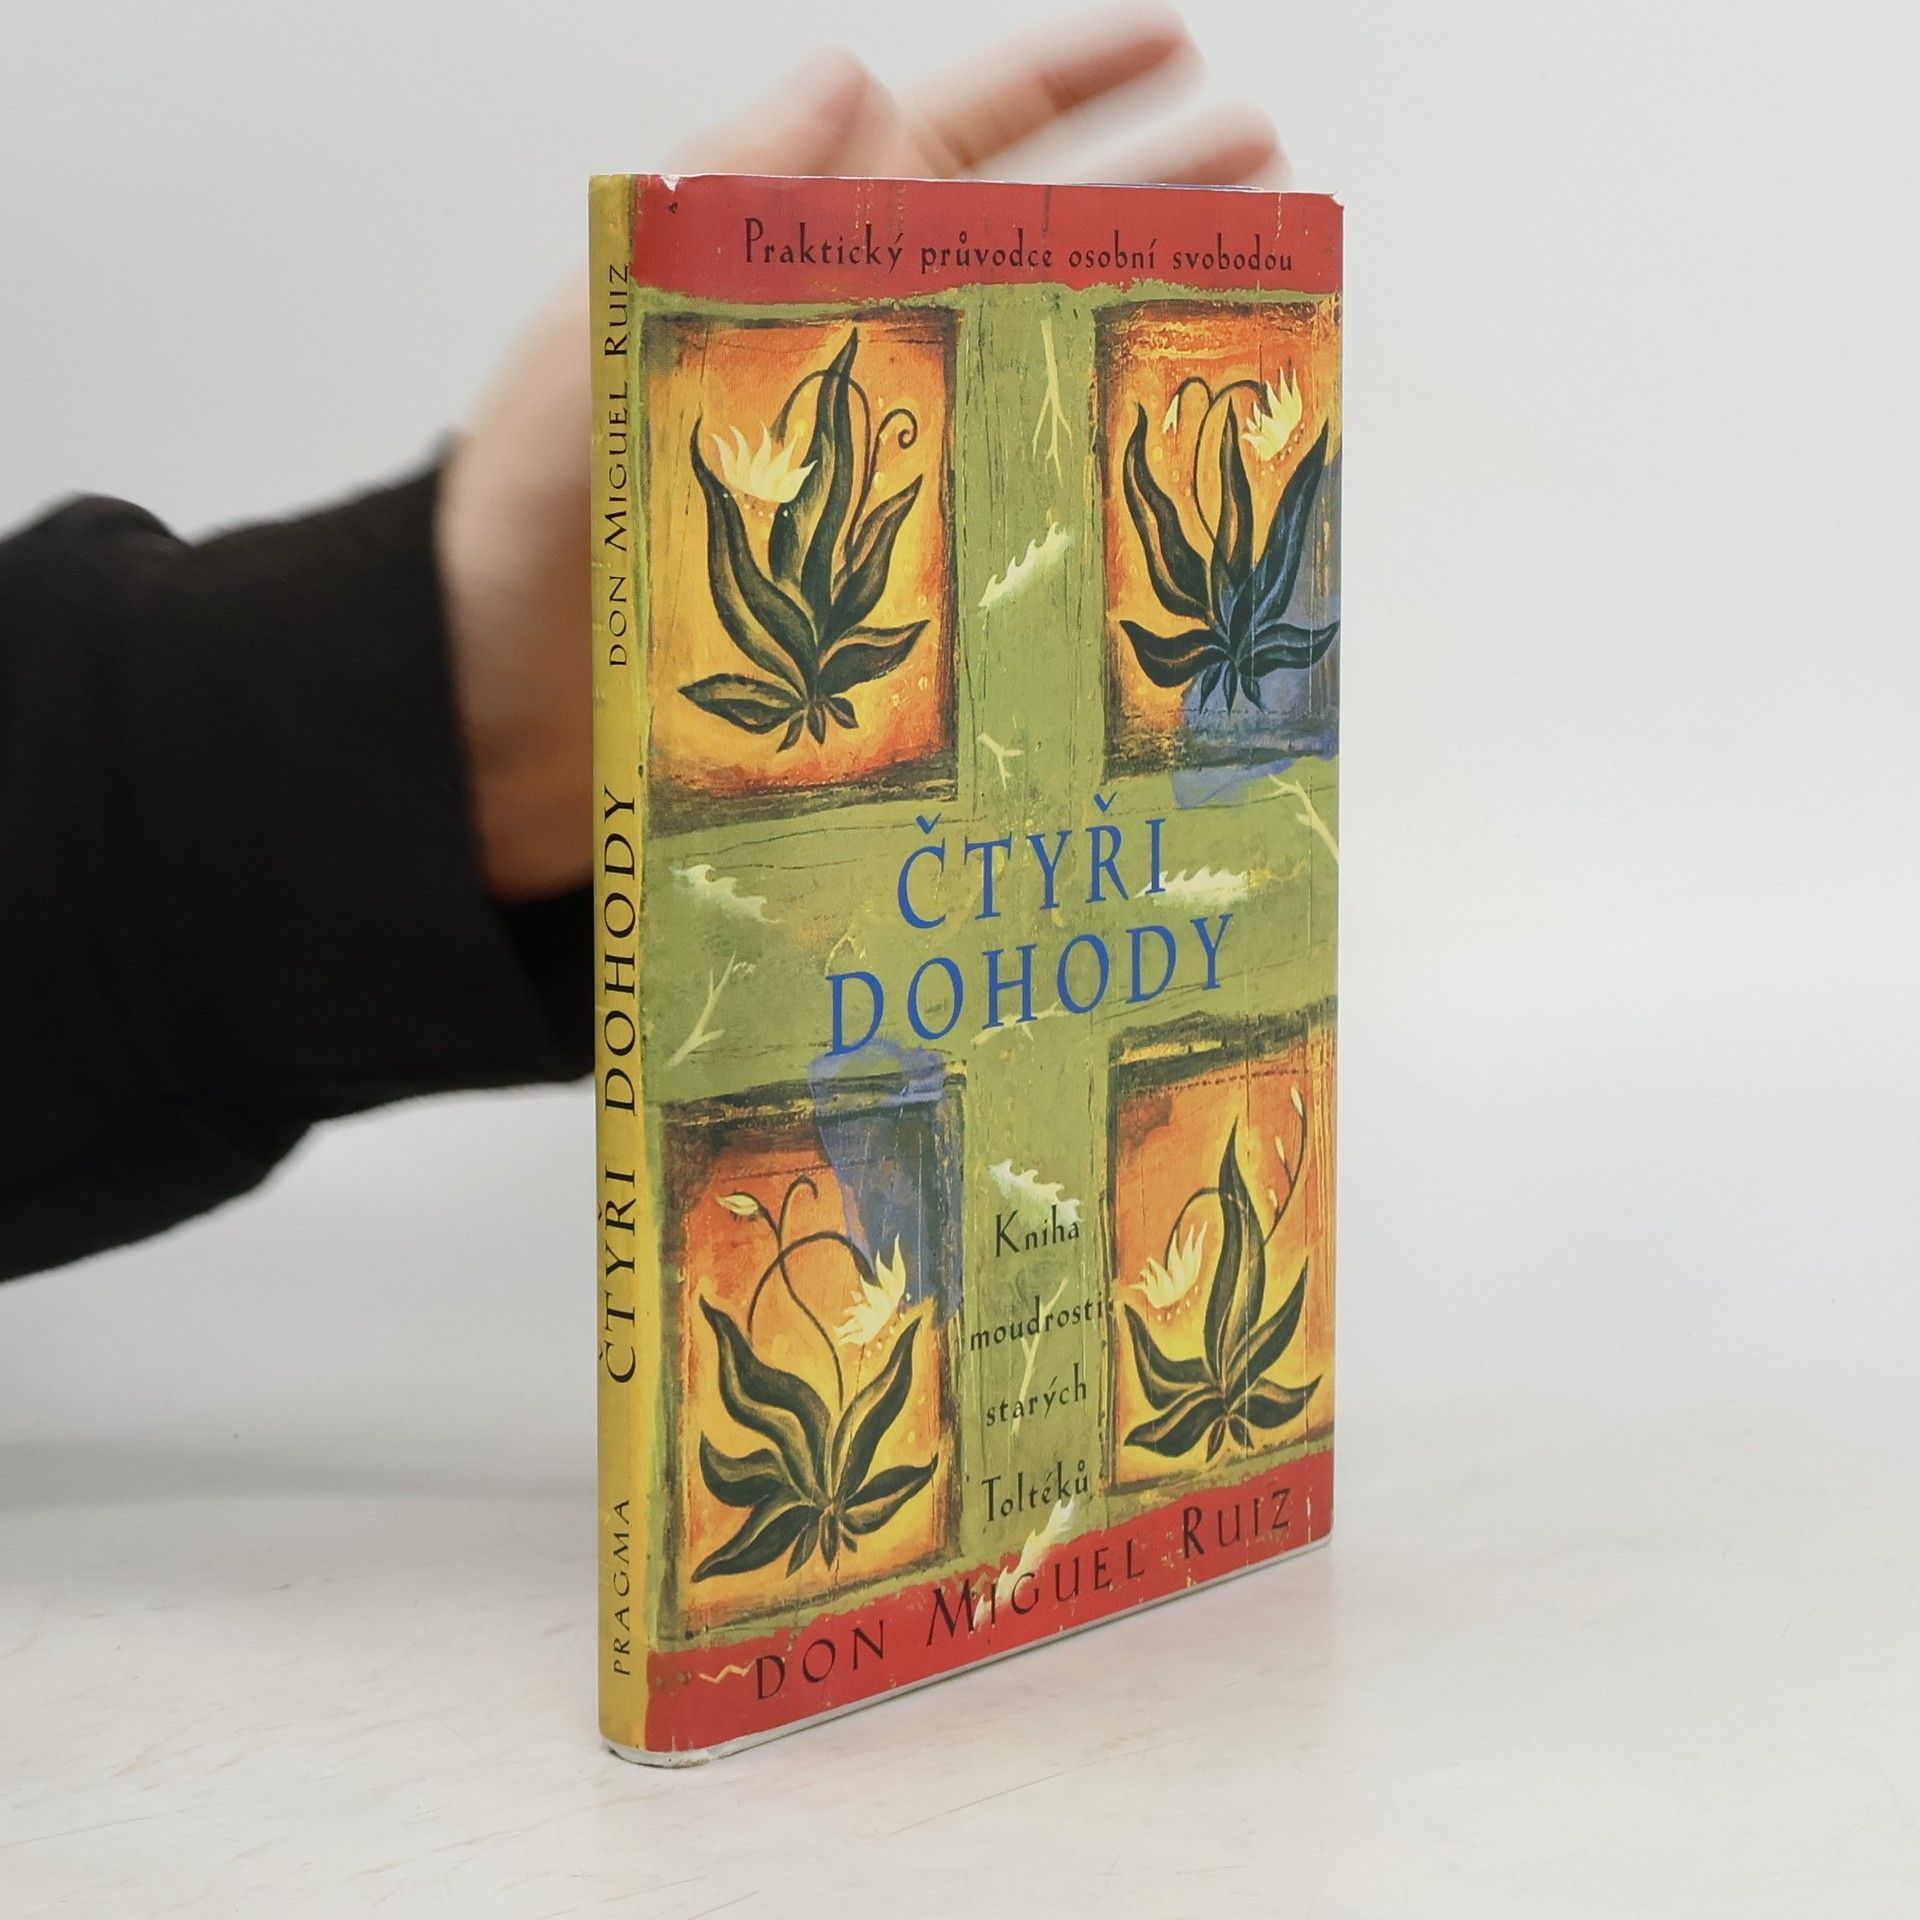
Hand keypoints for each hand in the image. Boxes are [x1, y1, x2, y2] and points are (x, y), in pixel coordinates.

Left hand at [436, 10, 1281, 900]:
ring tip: (1250, 313)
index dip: (1064, 85)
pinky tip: (1155, 493)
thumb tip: (844, 67)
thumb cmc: (530, 525)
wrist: (495, 714)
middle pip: (1027, 250)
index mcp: (790, 272)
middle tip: (1269, 173)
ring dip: (1138, 341)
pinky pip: (1010, 519)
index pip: (948, 142)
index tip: (1173, 42)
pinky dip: (1087, 499)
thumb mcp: (604, 343)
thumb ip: (718, 211)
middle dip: (1150, 197)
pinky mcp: (891, 584)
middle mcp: (853, 361)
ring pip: (1036, 380)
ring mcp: (882, 475)